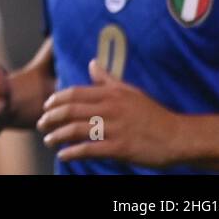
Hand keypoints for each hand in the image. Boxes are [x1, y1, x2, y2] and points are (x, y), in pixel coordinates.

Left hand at [37, 58, 184, 166]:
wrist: (178, 136)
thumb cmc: (153, 114)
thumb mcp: (130, 92)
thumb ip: (107, 80)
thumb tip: (92, 63)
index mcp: (111, 94)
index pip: (74, 93)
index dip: (56, 100)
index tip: (46, 106)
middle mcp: (110, 109)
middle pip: (70, 110)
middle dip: (51, 117)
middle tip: (41, 124)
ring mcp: (115, 129)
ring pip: (76, 130)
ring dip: (57, 135)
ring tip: (48, 140)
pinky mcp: (120, 148)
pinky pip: (89, 149)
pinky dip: (73, 152)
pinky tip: (64, 155)